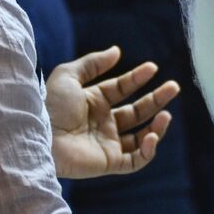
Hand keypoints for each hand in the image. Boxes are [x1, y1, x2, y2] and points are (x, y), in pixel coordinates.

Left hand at [45, 46, 177, 179]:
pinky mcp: (109, 162)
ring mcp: (107, 143)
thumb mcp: (68, 75)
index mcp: (93, 102)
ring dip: (157, 126)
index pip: (122, 89)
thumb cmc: (50, 106)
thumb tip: (117, 51)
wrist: (40, 136)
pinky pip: (135, 160)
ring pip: (140, 136)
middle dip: (156, 99)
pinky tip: (152, 136)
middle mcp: (103, 122)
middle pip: (137, 111)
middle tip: (174, 87)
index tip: (152, 68)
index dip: (138, 78)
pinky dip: (148, 150)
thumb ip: (93, 62)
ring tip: (166, 115)